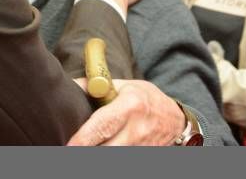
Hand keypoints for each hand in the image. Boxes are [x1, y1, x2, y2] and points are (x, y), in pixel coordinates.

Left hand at [68, 79, 184, 145]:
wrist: (176, 119)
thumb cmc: (145, 99)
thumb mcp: (124, 87)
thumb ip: (97, 88)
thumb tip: (72, 86)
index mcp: (130, 106)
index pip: (103, 125)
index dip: (84, 138)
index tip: (70, 145)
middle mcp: (138, 129)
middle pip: (107, 148)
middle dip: (89, 150)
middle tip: (73, 148)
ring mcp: (144, 147)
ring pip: (115, 156)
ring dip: (100, 152)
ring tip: (87, 148)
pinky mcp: (148, 156)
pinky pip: (124, 159)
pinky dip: (112, 155)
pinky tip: (103, 148)